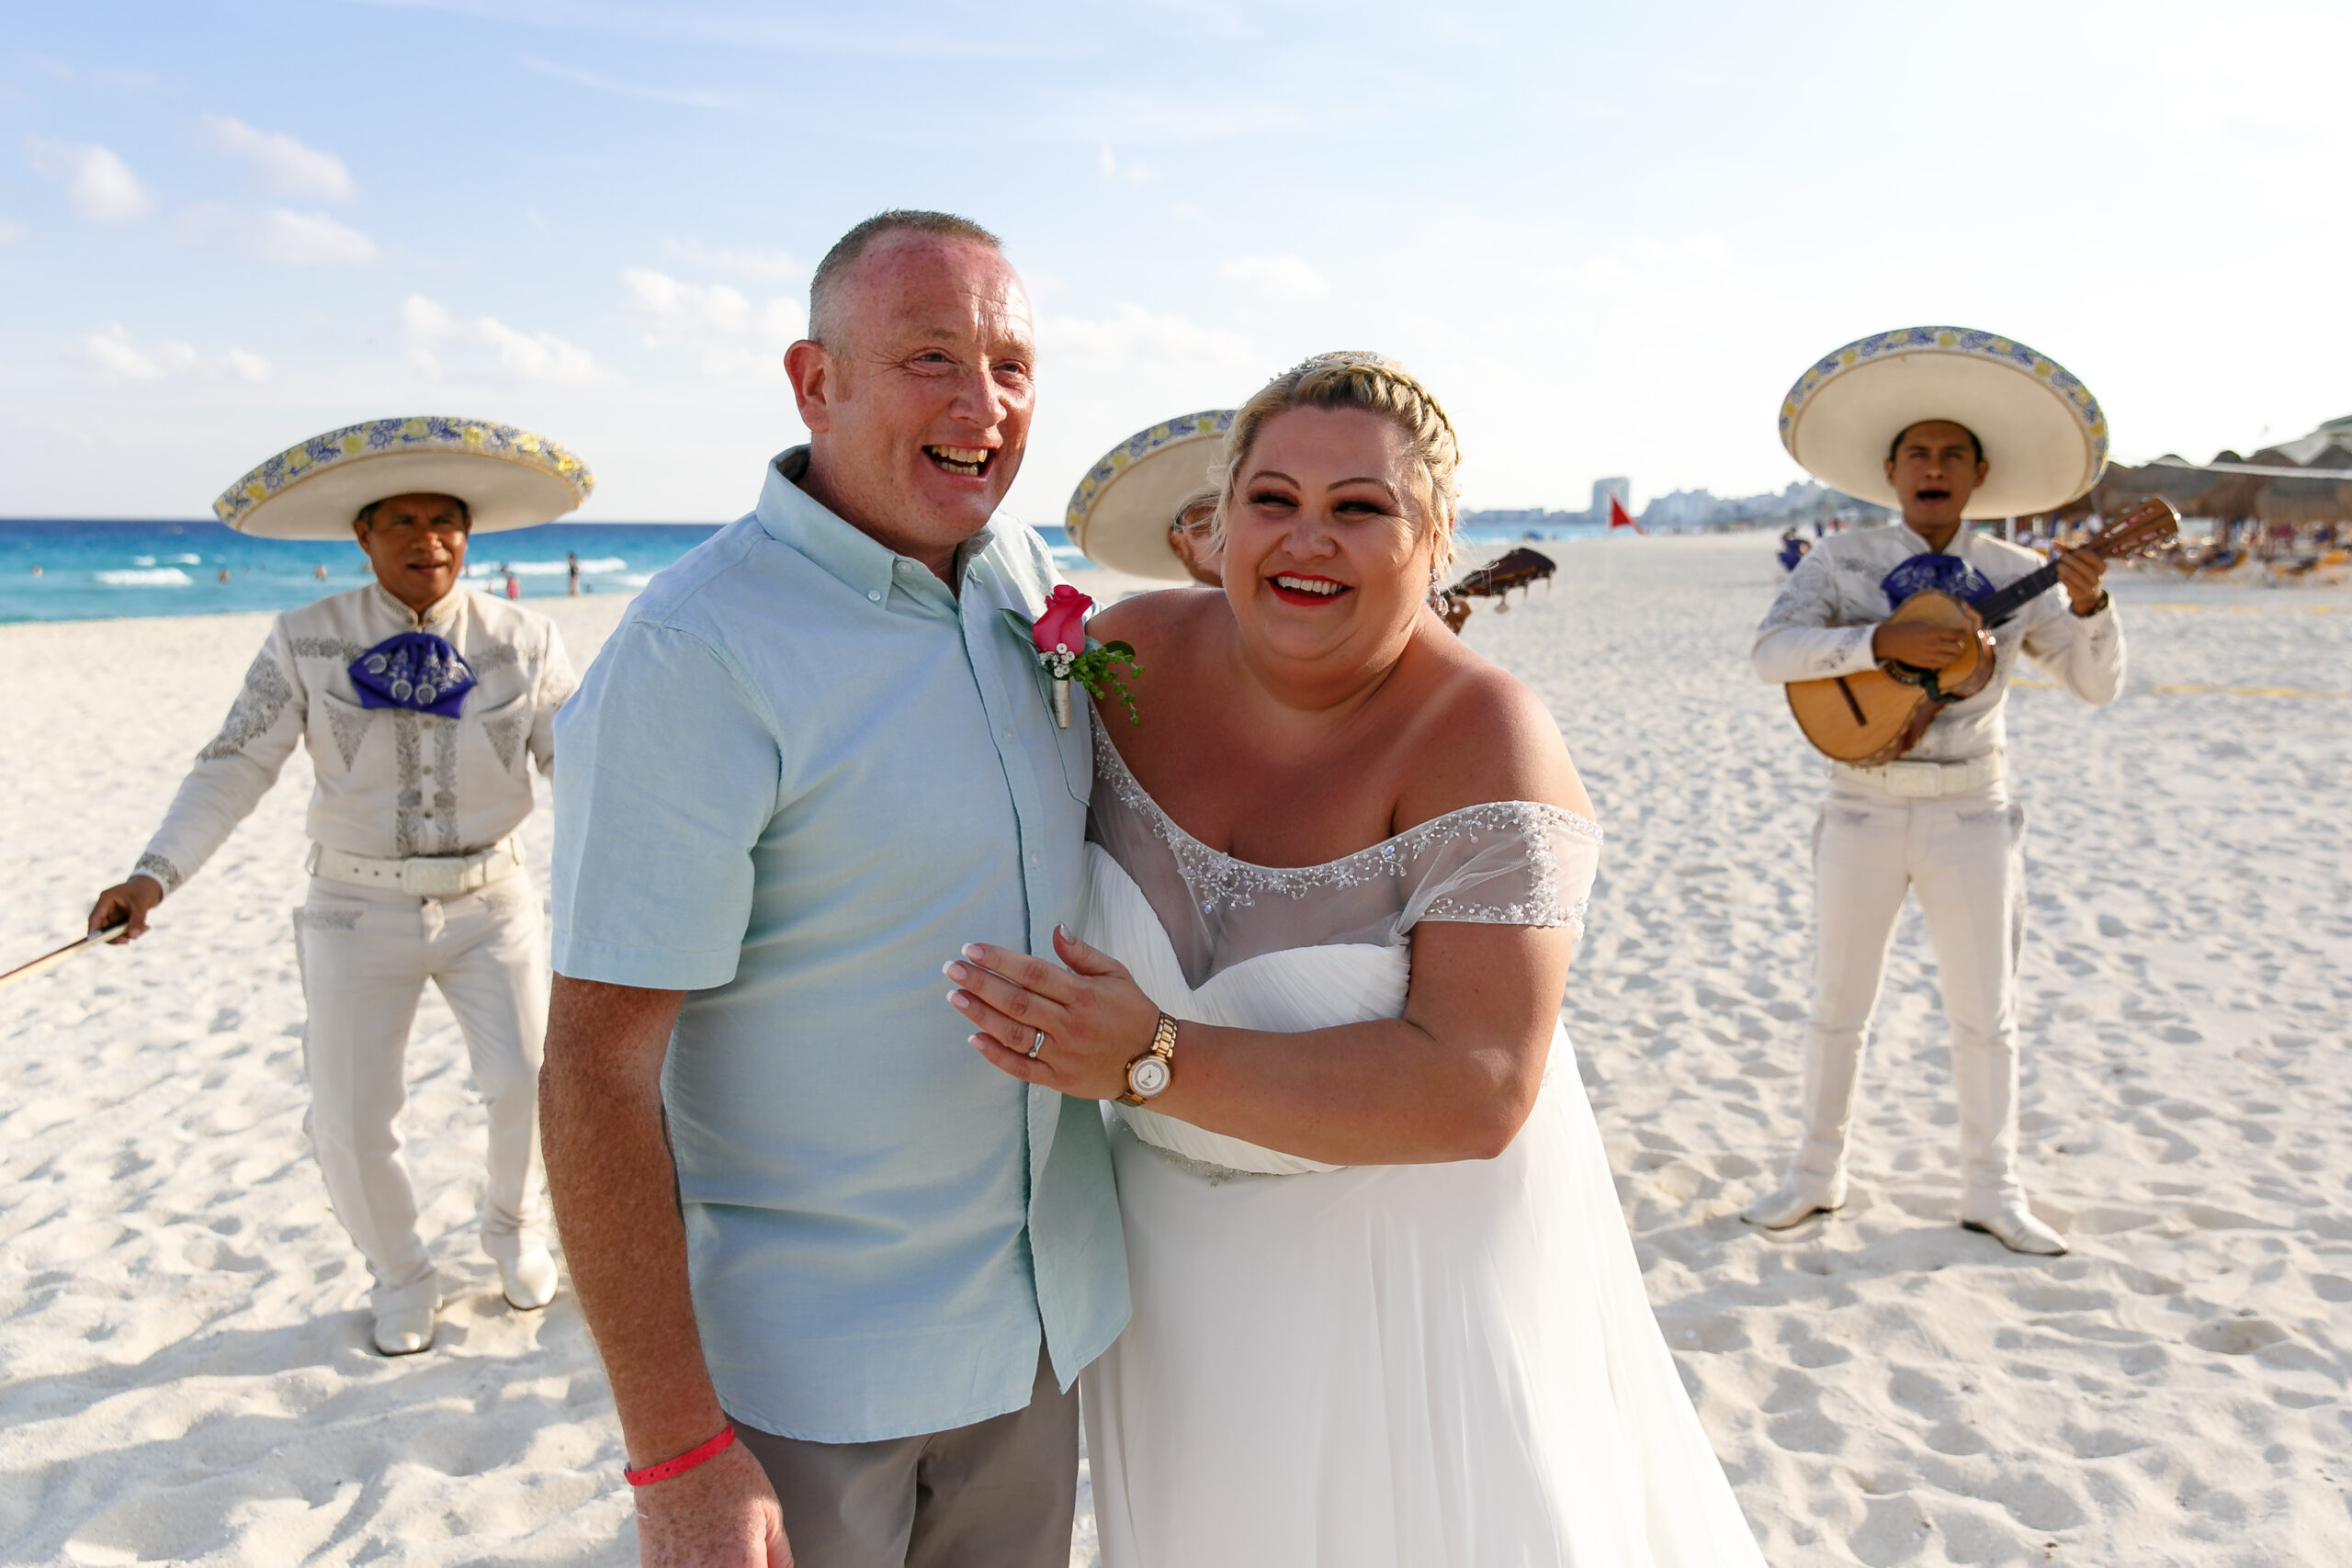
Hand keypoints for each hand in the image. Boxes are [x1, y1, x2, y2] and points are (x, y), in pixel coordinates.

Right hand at [88, 875, 162, 942]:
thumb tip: (132, 936)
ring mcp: (112, 914)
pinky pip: (123, 930)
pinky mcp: (120, 919)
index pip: (94, 919)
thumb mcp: (142, 904)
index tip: (98, 942)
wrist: (151, 886)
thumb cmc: (144, 890)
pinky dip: (133, 931)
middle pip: (102, 928)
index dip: (94, 932)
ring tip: (145, 928)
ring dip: (128, 934)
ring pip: (114, 931)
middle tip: (128, 940)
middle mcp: (106, 908)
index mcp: (106, 899)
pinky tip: (146, 927)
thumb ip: (137, 920)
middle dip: (115, 936)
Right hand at [634, 1441, 790, 1566]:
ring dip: (714, 1565)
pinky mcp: (651, 1567)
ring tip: (714, 1547)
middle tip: (739, 1552)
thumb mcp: (769, 1510)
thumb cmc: (724, 1472)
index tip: (759, 1563)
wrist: (678, 1450)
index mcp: (741, 1564)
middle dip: (741, 1566)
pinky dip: (688, 1565)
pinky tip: (693, 1548)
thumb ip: (779, 1553)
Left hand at [946, 927, 1161, 1100]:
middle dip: (981, 983)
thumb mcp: (1116, 974)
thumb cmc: (1132, 1012)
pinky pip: (1023, 1068)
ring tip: (956, 998)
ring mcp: (1063, 1054)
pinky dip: (997, 1055)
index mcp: (1083, 994)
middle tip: (951, 969)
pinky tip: (974, 1038)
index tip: (972, 949)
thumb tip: (1056, 928)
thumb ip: (1082, 953)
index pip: (1034, 973)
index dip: (1000, 960)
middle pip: (1017, 1001)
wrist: (1154, 1062)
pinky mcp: (1059, 1079)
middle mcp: (1070, 1024)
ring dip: (982, 1015)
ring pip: (1014, 1034)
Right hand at [1871, 621, 1971, 669]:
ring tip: (1952, 652)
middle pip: (1957, 648)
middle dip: (1960, 646)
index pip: (1956, 634)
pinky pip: (1941, 665)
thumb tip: (1952, 632)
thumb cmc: (1907, 629)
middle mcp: (1933, 644)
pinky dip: (1945, 662)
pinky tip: (1943, 657)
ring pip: (1951, 659)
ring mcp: (1929, 655)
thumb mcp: (1923, 624)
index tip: (1963, 633)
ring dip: (1954, 655)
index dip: (1963, 634)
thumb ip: (1937, 629)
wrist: (1891, 641)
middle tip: (1958, 643)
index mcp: (1932, 631)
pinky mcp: (1924, 664)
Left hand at [2054, 545, 2107, 613]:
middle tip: (2060, 558)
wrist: (2089, 592)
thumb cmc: (2084, 570)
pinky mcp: (2080, 594)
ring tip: (2059, 566)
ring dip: (2061, 568)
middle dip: (2065, 559)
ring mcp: (2089, 587)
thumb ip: (2069, 550)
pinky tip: (2061, 575)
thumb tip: (2053, 542)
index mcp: (2102, 566)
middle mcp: (2098, 577)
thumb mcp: (2082, 560)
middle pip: (2076, 563)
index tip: (2070, 553)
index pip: (2086, 553)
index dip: (2075, 552)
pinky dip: (2061, 577)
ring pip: (2070, 574)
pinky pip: (2066, 582)